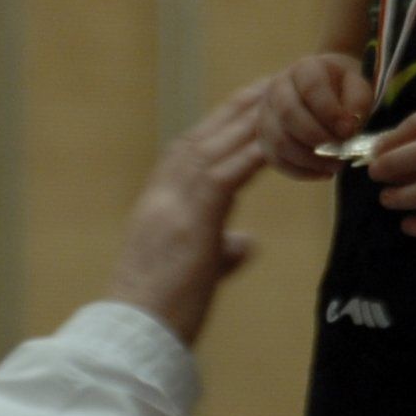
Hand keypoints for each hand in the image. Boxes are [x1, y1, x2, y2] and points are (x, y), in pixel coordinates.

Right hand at [108, 85, 271, 343]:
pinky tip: (278, 137)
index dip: (222, 123)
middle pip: (205, 136)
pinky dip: (254, 152)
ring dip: (251, 119)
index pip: (192, 149)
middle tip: (272, 80)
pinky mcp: (191, 219)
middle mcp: (162, 193)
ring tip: (281, 94)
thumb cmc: (161, 311)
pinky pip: (227, 173)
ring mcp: (173, 203)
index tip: (248, 101)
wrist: (134, 335)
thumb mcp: (194, 270)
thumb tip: (242, 243)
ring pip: (216, 146)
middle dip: (239, 107)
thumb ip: (218, 249)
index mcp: (159, 202)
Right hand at [254, 52, 371, 179]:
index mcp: (304, 68)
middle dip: (318, 138)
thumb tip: (346, 129)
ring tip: (336, 165)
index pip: (311, 87)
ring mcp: (266, 113)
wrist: (328, 89)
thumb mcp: (359, 87)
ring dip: (309, 159)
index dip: (330, 111)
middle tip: (343, 152)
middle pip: (288, 114)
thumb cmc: (345, 88)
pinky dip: (300, 171)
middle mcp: (278, 87)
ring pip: (278, 139)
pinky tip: (324, 173)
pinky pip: (275, 159)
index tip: (350, 130)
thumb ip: (358, 102)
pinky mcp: (264, 137)